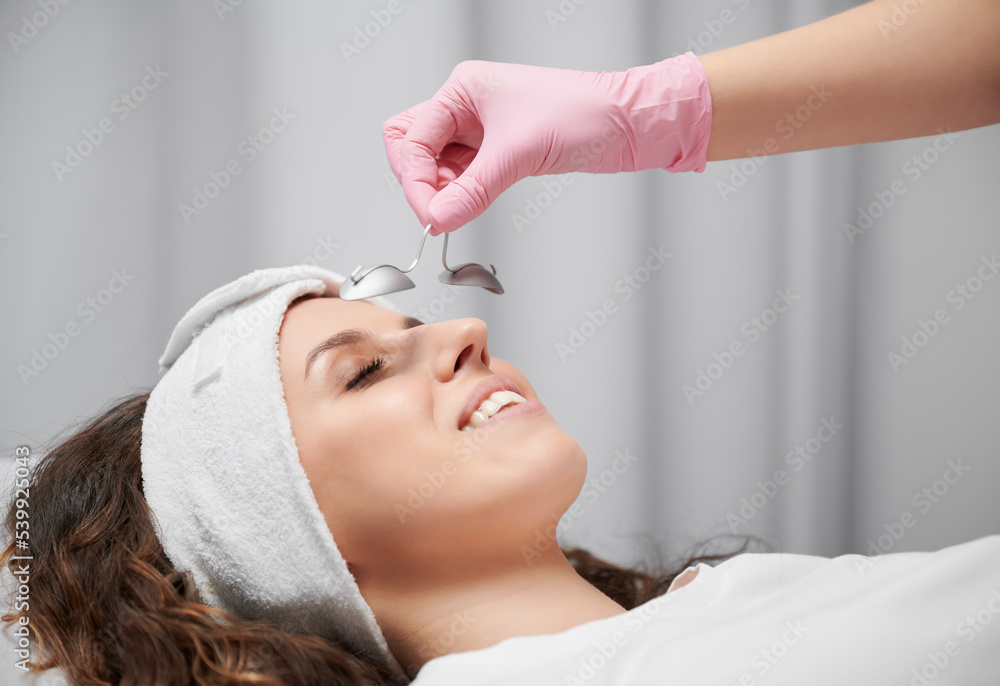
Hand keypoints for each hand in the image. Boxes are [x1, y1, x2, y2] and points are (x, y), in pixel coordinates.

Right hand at [383, 52, 712, 234]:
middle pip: (415, 148)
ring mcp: (480, 130)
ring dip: (442, 193)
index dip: (415, 181)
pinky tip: (471, 206)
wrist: (624, 124)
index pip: (413, 138)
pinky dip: (462, 195)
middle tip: (436, 213)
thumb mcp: (518, 153)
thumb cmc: (581, 114)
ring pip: (438, 166)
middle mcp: (466, 106)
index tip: (430, 215)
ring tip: (459, 212)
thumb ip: (472, 190)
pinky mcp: (498, 151)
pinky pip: (463, 177)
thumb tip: (438, 218)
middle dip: (420, 183)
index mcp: (463, 89)